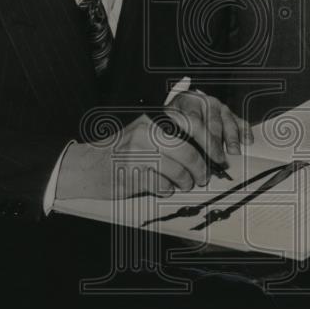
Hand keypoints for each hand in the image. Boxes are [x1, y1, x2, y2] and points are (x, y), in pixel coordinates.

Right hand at [55, 93, 249, 200]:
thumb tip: (209, 147)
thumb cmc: (124, 150)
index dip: (211, 141)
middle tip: (204, 176)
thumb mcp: (146, 132)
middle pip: (187, 152)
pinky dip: (168, 190)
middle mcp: (146, 132)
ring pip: (177, 172)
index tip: (219, 156)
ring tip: (185, 184)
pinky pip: (162, 185)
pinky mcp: (132, 174)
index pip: (192, 123)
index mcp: (154, 119)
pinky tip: (164, 188)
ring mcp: (138, 153)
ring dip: (186, 182)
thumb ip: (174, 133)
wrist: (89, 165)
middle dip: (202, 168)